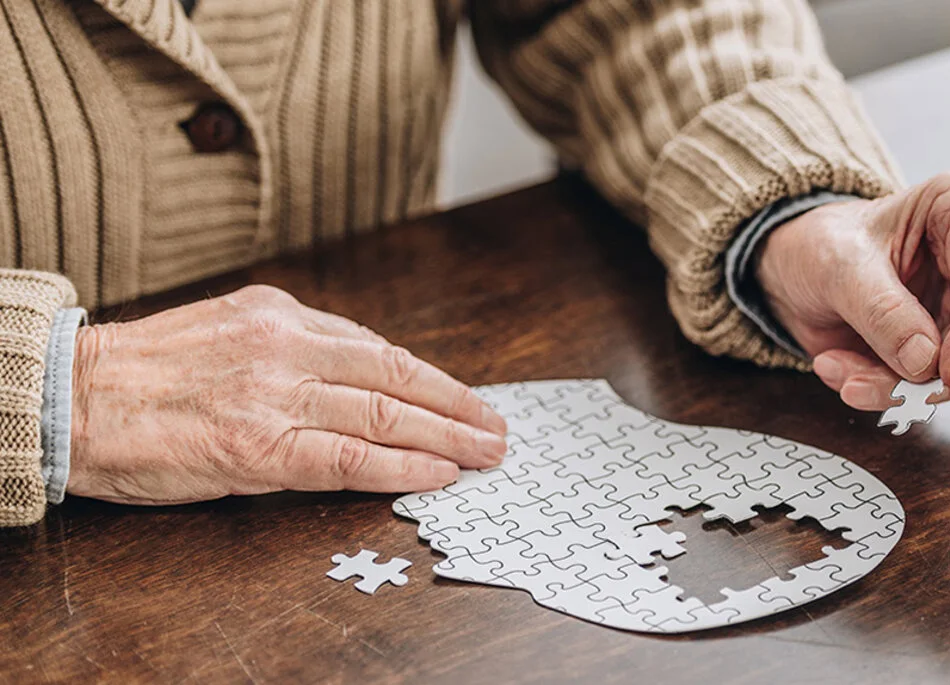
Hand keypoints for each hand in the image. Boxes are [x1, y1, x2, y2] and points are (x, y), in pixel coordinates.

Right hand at [67, 285, 506, 504]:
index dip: (432, 378)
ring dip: (446, 437)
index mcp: (281, 315)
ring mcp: (276, 396)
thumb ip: (292, 347)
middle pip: (396, 378)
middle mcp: (287, 347)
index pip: (378, 349)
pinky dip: (401, 466)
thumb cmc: (145, 373)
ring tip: (484, 453)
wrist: (71, 397)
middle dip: (457, 405)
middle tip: (496, 427)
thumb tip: (360, 374)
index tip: (467, 397)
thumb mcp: (227, 330)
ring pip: (385, 415)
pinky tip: (436, 474)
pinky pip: (348, 458)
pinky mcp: (259, 447)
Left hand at [757, 172, 949, 409]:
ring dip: (913, 387)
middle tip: (906, 394)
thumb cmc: (822, 244)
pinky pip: (942, 381)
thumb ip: (882, 311)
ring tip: (850, 380)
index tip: (947, 372)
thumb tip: (926, 360)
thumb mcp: (838, 267)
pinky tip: (850, 376)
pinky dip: (896, 390)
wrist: (799, 266)